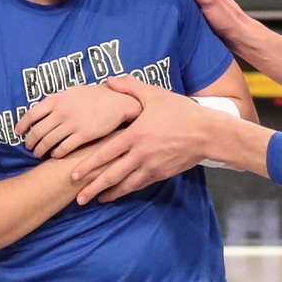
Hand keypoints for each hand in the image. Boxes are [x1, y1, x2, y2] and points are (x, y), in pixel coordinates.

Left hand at [16, 83, 142, 157]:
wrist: (117, 100)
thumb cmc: (95, 96)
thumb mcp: (72, 92)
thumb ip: (57, 100)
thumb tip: (44, 107)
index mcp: (56, 99)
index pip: (31, 114)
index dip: (22, 126)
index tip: (18, 133)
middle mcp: (61, 111)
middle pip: (37, 131)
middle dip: (30, 141)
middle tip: (29, 147)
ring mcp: (72, 124)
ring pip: (48, 141)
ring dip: (41, 149)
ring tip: (39, 154)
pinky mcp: (84, 135)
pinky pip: (64, 148)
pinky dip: (56, 153)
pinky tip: (55, 155)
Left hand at [67, 75, 225, 203]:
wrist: (208, 133)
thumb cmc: (181, 112)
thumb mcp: (154, 94)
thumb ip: (130, 87)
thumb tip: (108, 81)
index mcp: (136, 134)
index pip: (106, 152)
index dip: (88, 164)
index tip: (73, 174)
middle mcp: (141, 154)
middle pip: (112, 174)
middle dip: (94, 186)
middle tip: (78, 198)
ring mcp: (152, 166)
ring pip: (126, 184)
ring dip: (109, 193)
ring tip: (95, 200)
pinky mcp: (162, 173)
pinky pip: (140, 184)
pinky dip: (127, 191)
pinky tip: (118, 194)